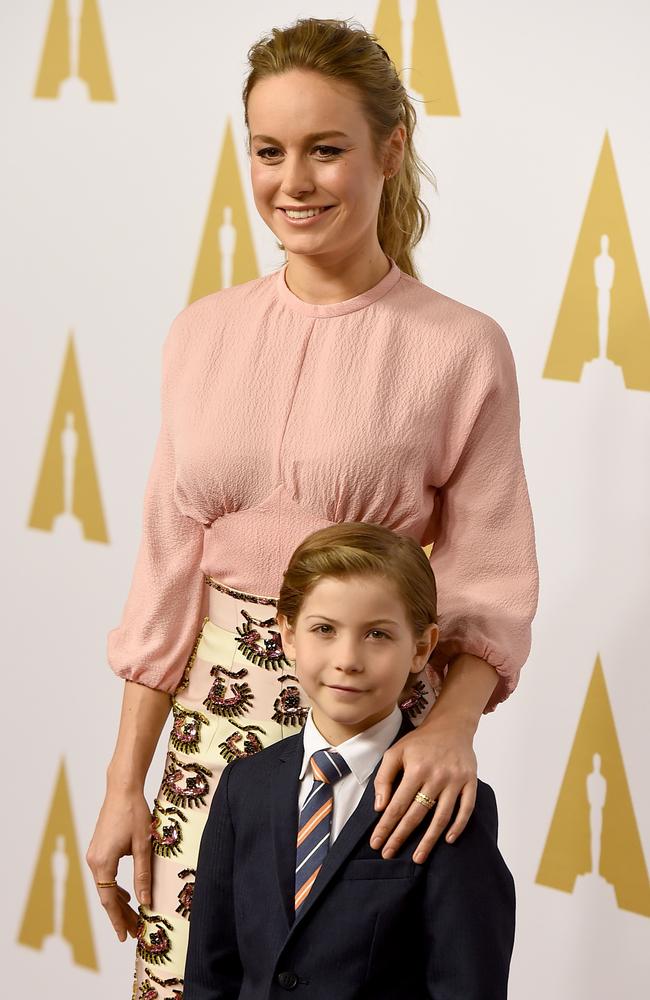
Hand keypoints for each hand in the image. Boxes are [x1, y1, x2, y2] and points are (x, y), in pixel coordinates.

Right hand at [86, 787, 152, 941]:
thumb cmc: (135, 814)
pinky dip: (115, 887)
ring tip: (134, 916)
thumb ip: (143, 875)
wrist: (122, 788)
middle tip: (134, 930)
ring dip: (119, 901)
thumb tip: (145, 902)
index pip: (108, 900)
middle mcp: (94, 860)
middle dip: (120, 913)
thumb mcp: (143, 846)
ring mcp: (94, 853)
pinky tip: (127, 894)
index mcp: (102, 862)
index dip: (118, 919)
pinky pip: (105, 874)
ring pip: (106, 885)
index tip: (125, 936)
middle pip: (106, 895)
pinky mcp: (99, 847)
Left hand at [370, 716, 477, 863]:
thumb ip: (384, 778)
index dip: (386, 826)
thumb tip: (380, 807)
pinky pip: (466, 809)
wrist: (451, 726)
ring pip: (441, 817)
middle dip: (401, 837)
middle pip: (417, 814)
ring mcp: (455, 780)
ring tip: (418, 857)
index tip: (377, 843)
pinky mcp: (470, 782)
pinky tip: (448, 840)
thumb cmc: (420, 742)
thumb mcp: (395, 752)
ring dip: (429, 840)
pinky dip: (458, 826)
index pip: (397, 805)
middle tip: (389, 854)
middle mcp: (436, 776)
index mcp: (415, 769)